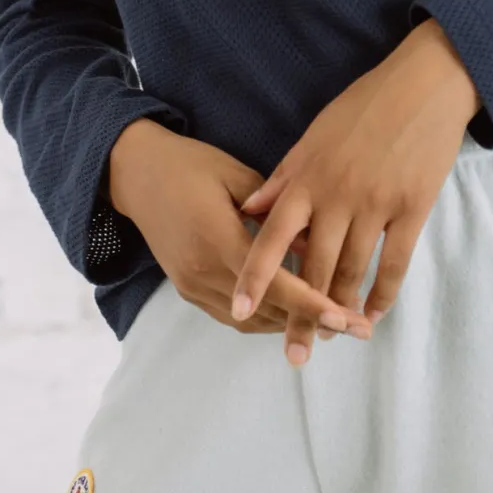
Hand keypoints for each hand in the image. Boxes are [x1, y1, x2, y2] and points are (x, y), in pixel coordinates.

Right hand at [105, 117, 373, 340]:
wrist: (136, 174)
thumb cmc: (191, 165)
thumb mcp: (236, 175)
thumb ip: (275, 209)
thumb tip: (315, 238)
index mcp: (219, 239)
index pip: (276, 284)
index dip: (314, 303)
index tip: (347, 317)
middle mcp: (204, 272)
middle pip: (267, 312)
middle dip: (312, 323)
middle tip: (355, 327)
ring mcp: (193, 286)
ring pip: (251, 322)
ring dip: (290, 324)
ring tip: (333, 323)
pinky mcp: (188, 290)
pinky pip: (233, 317)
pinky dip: (266, 318)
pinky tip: (292, 310)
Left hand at [231, 18, 481, 365]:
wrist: (424, 85)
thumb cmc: (365, 105)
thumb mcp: (316, 133)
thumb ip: (284, 177)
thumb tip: (251, 211)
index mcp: (309, 176)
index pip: (273, 236)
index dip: (255, 275)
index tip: (237, 310)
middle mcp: (338, 195)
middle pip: (314, 268)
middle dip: (302, 314)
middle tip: (294, 352)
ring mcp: (377, 204)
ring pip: (353, 271)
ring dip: (342, 310)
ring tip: (333, 338)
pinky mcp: (413, 208)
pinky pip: (395, 263)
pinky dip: (383, 294)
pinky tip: (373, 314)